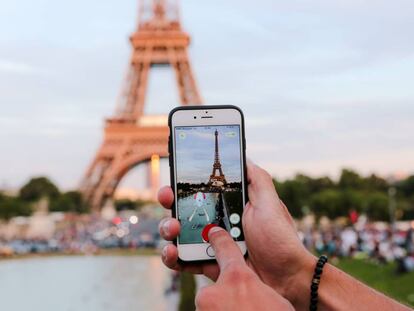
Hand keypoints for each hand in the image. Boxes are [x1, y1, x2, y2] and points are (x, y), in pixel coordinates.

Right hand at [158, 161, 314, 305]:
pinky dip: (173, 257)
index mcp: (229, 205)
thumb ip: (257, 179)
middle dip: (171, 202)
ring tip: (173, 230)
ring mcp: (211, 244)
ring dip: (168, 229)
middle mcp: (217, 222)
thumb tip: (244, 156)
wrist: (287, 277)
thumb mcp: (270, 203)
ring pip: (180, 234)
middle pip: (185, 210)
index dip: (184, 185)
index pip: (201, 191)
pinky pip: (185, 260)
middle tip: (168, 200)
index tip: (174, 180)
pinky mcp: (210, 264)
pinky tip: (172, 253)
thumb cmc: (281, 238)